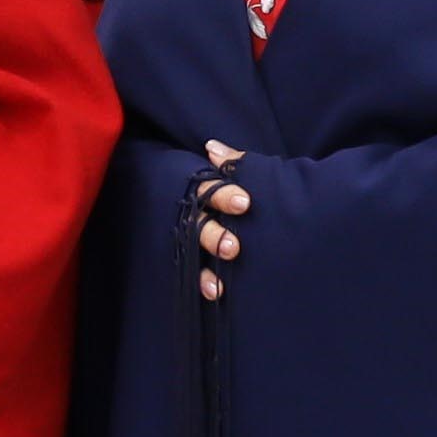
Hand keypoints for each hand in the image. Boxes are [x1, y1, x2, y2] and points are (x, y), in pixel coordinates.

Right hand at [189, 137, 250, 304]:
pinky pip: (195, 270)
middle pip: (199, 223)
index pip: (210, 190)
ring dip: (209, 260)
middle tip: (234, 247)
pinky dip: (205, 281)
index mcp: (204, 190)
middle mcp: (194, 213)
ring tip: (225, 272)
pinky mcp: (193, 258)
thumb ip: (231, 164)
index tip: (245, 203)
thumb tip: (212, 147)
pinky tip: (217, 290)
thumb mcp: (232, 175)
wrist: (210, 211)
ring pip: (194, 247)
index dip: (225, 196)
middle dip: (215, 236)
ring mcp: (191, 237)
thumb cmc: (231, 192)